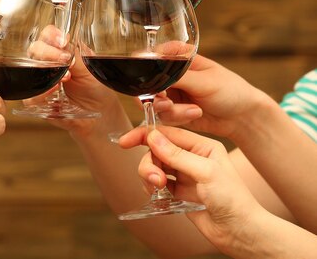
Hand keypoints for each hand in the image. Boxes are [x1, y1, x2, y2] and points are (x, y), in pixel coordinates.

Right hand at [24, 46, 129, 139]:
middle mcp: (47, 63)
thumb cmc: (95, 87)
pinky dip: (41, 92)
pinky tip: (55, 90)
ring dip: (44, 70)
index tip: (61, 40)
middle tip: (64, 58)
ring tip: (65, 77)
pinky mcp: (38, 100)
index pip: (47, 36)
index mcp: (60, 51)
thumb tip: (65, 39)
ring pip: (28, 70)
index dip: (51, 35)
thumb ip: (76, 54)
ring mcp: (40, 81)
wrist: (99, 112)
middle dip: (47, 52)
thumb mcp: (89, 68)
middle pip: (35, 49)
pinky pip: (30, 95)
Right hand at [120, 126, 265, 252]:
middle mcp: (192, 157)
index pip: (168, 134)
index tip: (126, 142)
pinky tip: (160, 196)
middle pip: (157, 151)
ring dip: (150, 176)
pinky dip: (153, 189)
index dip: (145, 135)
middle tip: (154, 179)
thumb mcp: (206, 172)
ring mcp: (184, 175)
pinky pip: (157, 184)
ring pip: (154, 167)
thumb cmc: (233, 199)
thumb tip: (152, 137)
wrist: (240, 231)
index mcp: (202, 146)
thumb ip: (177, 155)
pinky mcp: (178, 192)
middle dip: (149, 163)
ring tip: (158, 189)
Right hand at [152, 54, 272, 139]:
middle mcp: (170, 73)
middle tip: (170, 103)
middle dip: (157, 97)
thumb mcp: (203, 81)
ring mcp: (170, 92)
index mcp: (178, 56)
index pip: (150, 58)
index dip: (147, 72)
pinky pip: (162, 115)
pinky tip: (195, 113)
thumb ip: (176, 77)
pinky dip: (177, 117)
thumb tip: (152, 74)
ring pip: (152, 102)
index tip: (157, 85)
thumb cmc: (230, 91)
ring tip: (194, 110)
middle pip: (146, 83)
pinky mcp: (171, 110)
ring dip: (172, 110)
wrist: (242, 117)